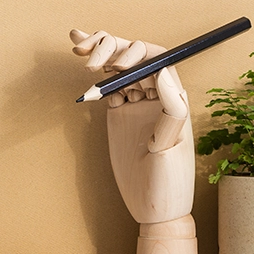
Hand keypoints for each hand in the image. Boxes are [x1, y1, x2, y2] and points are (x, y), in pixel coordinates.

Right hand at [69, 28, 194, 223]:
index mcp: (173, 99)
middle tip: (88, 54)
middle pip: (135, 59)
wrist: (151, 207)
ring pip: (119, 69)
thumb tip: (164, 71)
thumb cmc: (169, 181)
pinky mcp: (118, 114)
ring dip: (101, 53)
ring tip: (80, 46)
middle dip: (112, 48)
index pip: (157, 61)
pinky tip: (83, 59)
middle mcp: (156, 97)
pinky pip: (107, 87)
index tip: (118, 66)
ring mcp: (135, 104)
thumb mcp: (170, 146)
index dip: (136, 54)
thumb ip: (171, 109)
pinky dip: (95, 73)